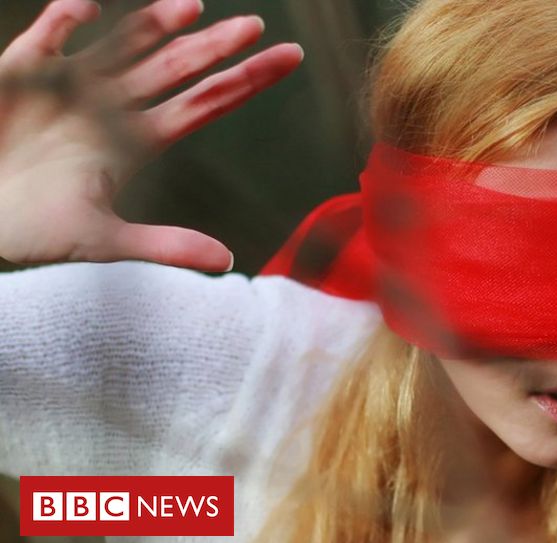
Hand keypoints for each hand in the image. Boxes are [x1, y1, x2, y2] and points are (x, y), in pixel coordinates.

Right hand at [0, 0, 303, 270]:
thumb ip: (164, 246)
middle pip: (177, 68)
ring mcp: (72, 85)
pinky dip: (66, 18)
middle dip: (215, 47)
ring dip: (155, 23)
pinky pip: (50, 36)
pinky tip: (91, 8)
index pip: (205, 104)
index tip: (289, 58)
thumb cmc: (33, 232)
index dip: (246, 81)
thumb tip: (227, 261)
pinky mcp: (24, 72)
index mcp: (138, 141)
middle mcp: (114, 106)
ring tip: (192, 7)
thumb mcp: (102, 242)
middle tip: (256, 26)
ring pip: (125, 44)